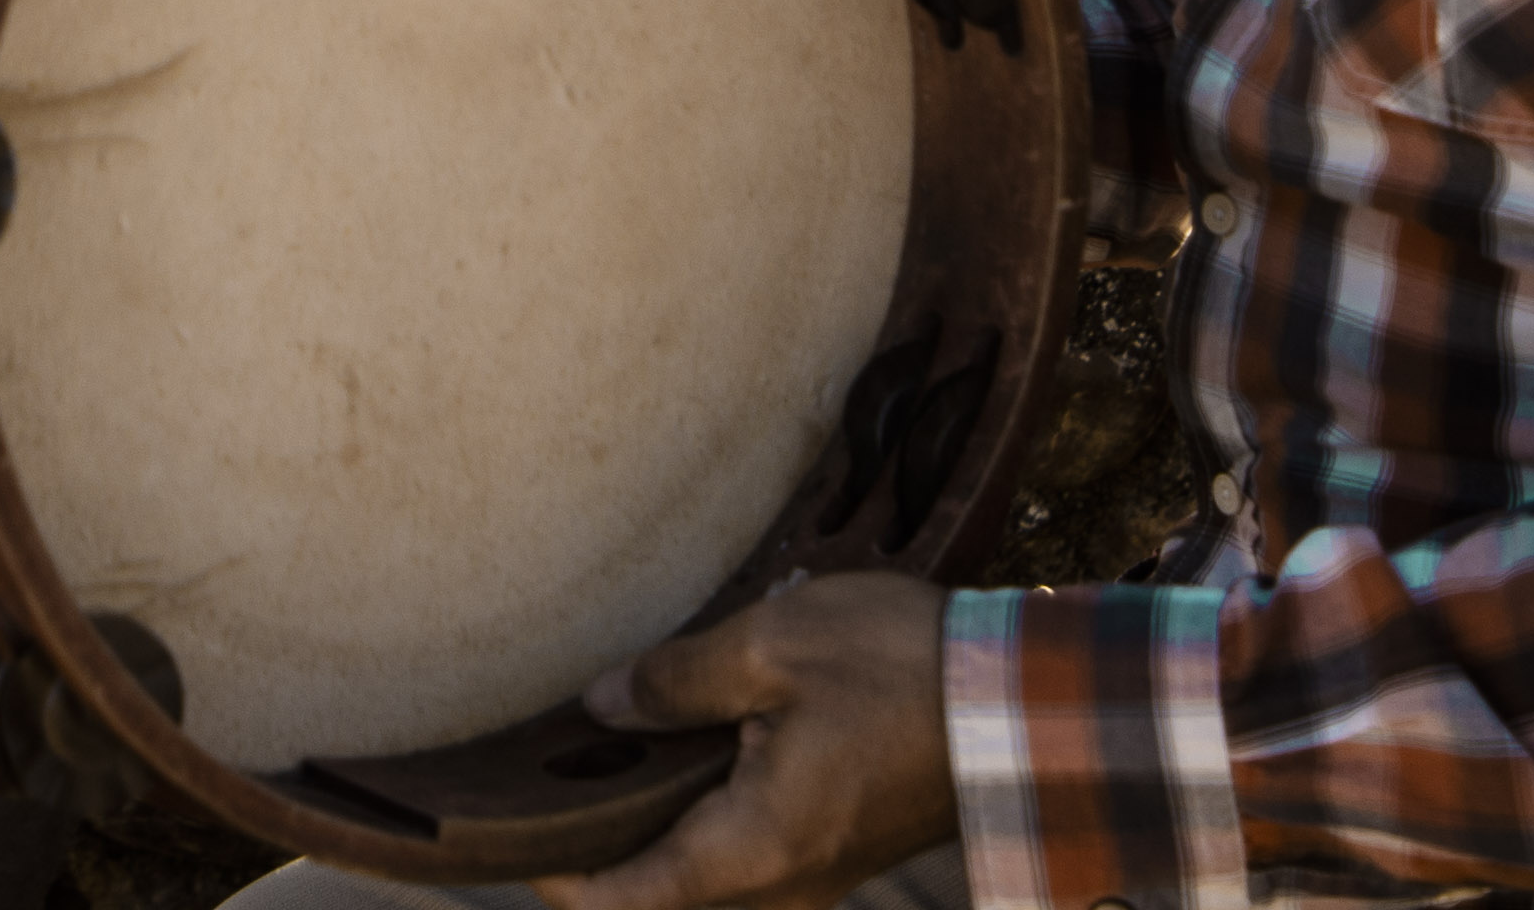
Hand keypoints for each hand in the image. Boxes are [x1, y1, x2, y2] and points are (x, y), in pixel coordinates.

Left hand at [536, 576, 960, 909]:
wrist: (1024, 703)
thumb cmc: (901, 670)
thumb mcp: (774, 647)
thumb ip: (677, 681)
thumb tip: (602, 706)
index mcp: (750, 852)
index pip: (622, 899)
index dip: (556, 872)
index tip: (509, 826)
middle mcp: (778, 888)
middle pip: (657, 894)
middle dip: (600, 841)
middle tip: (553, 767)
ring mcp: (812, 876)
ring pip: (703, 875)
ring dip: (656, 824)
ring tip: (617, 743)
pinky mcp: (836, 850)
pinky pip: (746, 854)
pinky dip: (704, 812)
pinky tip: (695, 740)